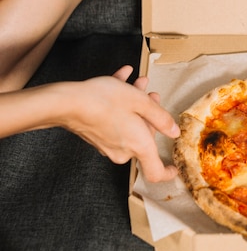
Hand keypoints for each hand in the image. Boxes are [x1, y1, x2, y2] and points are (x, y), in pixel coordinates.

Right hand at [67, 66, 179, 182]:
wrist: (67, 102)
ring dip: (135, 104)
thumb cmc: (105, 101)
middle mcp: (123, 150)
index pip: (155, 172)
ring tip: (138, 84)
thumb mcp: (141, 102)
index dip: (167, 172)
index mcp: (138, 146)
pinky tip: (122, 77)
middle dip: (149, 114)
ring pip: (128, 124)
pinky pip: (112, 120)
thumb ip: (161, 118)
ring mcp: (107, 144)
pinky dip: (119, 102)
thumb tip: (174, 131)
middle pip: (143, 137)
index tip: (174, 167)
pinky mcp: (95, 134)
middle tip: (151, 95)